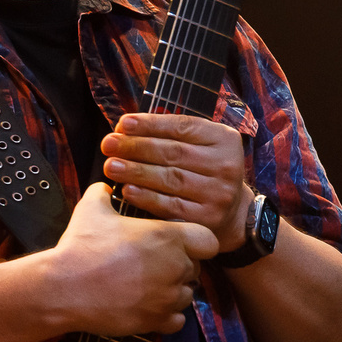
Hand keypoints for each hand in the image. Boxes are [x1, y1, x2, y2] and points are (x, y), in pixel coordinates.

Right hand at [36, 182, 214, 335]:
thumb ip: (103, 194)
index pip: (208, 241)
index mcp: (167, 237)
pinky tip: (148, 306)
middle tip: (154, 265)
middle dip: (179, 267)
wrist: (64, 287)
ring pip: (186, 295)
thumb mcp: (90, 209)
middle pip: (195, 268)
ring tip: (148, 287)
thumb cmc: (80, 246)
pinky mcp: (156, 321)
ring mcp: (167, 297)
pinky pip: (177, 320)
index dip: (196, 242)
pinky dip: (166, 315)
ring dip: (172, 292)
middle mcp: (175, 267)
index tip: (178, 244)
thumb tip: (104, 187)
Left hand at [101, 113, 254, 253]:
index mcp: (224, 138)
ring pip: (171, 179)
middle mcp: (226, 164)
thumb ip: (172, 134)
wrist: (233, 212)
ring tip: (111, 166)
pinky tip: (127, 190)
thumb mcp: (201, 145)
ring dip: (136, 171)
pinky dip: (147, 197)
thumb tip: (125, 127)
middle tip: (109, 144)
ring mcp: (219, 193)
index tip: (122, 123)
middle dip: (136, 147)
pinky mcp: (208, 218)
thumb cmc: (204, 171)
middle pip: (174, 152)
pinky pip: (171, 206)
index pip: (183, 126)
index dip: (150, 124)